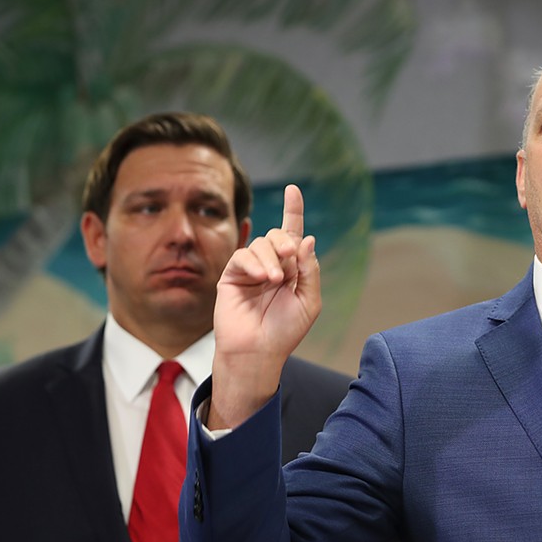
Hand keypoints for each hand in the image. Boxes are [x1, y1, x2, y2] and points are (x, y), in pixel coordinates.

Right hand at [209, 184, 320, 427]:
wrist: (259, 352)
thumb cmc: (285, 331)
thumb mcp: (309, 301)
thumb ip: (309, 270)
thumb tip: (307, 239)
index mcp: (291, 270)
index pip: (293, 235)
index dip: (293, 211)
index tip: (293, 190)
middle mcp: (271, 265)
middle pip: (278, 236)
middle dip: (286, 242)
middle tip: (290, 259)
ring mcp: (250, 270)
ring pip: (261, 244)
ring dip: (272, 258)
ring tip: (275, 281)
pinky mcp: (231, 275)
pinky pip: (243, 256)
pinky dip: (254, 263)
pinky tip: (261, 278)